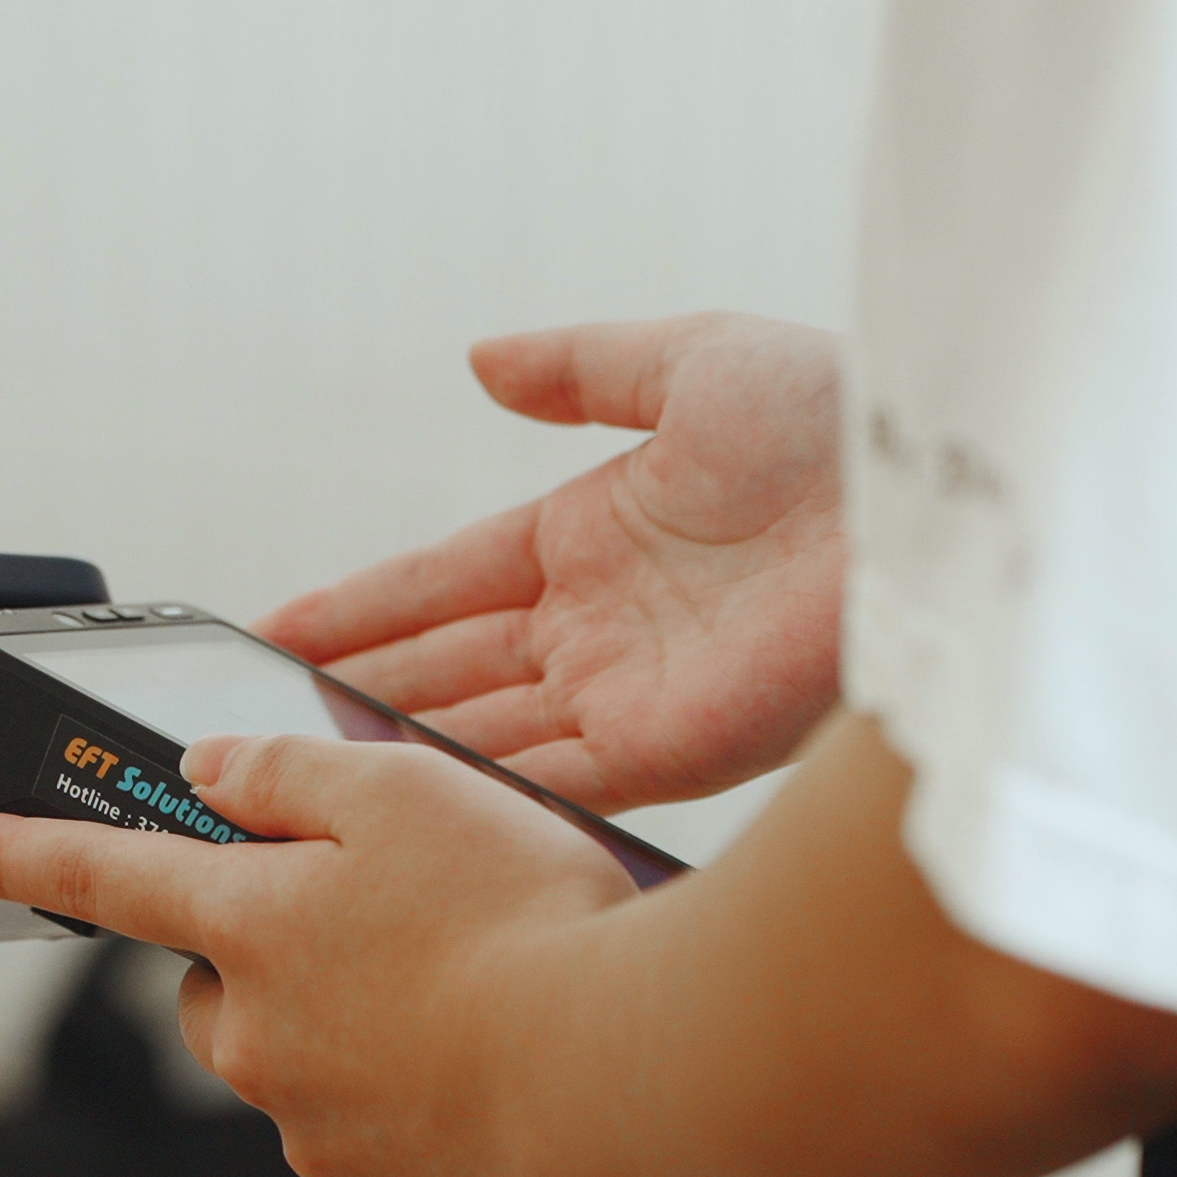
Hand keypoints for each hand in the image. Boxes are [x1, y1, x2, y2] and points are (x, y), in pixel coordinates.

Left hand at [0, 737, 640, 1176]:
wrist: (623, 1078)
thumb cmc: (522, 920)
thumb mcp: (405, 789)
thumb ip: (290, 771)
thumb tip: (212, 773)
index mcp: (246, 923)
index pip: (94, 876)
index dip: (3, 852)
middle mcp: (257, 1039)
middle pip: (221, 987)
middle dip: (277, 953)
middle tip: (394, 916)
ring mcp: (321, 1129)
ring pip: (308, 1062)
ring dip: (366, 1026)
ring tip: (483, 989)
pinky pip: (389, 1133)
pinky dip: (432, 1098)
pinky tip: (510, 1061)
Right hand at [261, 313, 847, 814]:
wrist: (925, 495)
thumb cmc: (831, 418)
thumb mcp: (692, 362)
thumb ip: (582, 371)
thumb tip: (482, 360)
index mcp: (590, 533)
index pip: (441, 581)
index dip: (357, 605)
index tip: (272, 629)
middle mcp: (598, 624)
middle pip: (444, 670)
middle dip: (354, 698)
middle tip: (252, 725)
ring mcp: (627, 692)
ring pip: (481, 738)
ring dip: (399, 760)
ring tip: (301, 780)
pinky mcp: (667, 750)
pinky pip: (551, 785)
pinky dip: (480, 802)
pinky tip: (408, 817)